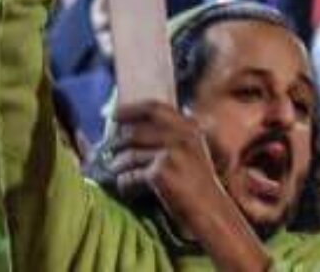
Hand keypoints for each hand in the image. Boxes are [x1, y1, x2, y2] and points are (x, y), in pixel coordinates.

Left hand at [105, 102, 240, 231]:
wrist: (211, 211)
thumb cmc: (199, 184)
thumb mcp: (194, 149)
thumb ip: (175, 133)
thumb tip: (138, 124)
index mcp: (189, 127)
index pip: (153, 108)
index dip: (130, 109)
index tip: (114, 114)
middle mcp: (181, 136)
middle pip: (136, 131)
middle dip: (118, 140)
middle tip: (108, 147)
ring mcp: (171, 153)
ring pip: (130, 154)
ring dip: (118, 163)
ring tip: (114, 168)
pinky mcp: (161, 173)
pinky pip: (131, 175)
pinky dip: (125, 182)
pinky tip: (125, 187)